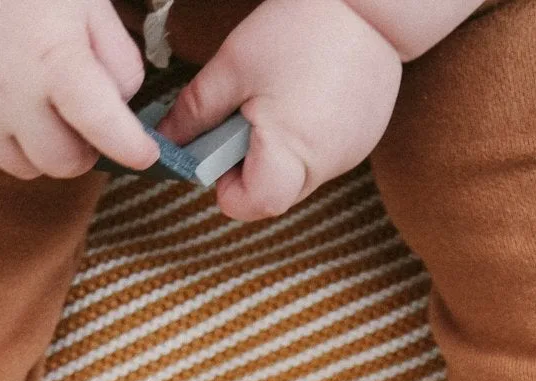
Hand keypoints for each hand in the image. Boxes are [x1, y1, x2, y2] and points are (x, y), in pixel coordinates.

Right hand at [0, 0, 159, 178]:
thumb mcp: (91, 9)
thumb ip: (120, 62)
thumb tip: (121, 112)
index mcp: (56, 59)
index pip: (99, 122)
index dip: (129, 147)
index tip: (145, 154)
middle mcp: (14, 92)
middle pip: (62, 163)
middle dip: (81, 150)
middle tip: (81, 123)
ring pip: (26, 168)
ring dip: (43, 150)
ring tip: (41, 109)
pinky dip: (9, 140)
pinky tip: (8, 102)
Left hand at [154, 0, 403, 220]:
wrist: (370, 3)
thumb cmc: (299, 28)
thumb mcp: (232, 67)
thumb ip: (195, 113)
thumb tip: (165, 142)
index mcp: (291, 151)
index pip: (253, 205)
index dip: (229, 187)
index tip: (220, 152)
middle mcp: (327, 164)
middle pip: (276, 195)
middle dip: (251, 168)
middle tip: (247, 118)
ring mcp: (351, 154)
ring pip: (300, 177)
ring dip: (279, 152)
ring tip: (280, 101)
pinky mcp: (365, 139)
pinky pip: (324, 157)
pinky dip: (306, 139)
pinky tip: (307, 98)